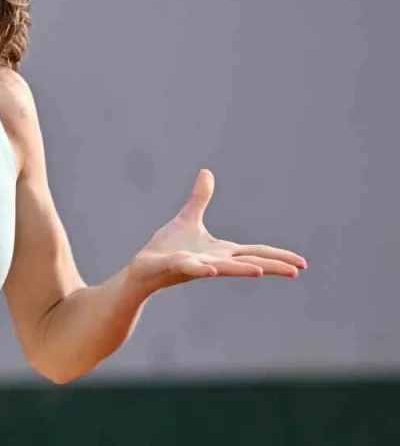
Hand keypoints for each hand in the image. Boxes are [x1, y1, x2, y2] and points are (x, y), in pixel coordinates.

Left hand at [128, 169, 307, 293]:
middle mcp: (214, 261)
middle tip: (297, 271)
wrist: (142, 268)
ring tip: (262, 272)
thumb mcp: (188, 219)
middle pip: (248, 263)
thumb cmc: (167, 248)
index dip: (278, 256)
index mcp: (221, 251)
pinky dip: (202, 269)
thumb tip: (206, 172)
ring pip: (224, 268)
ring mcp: (197, 265)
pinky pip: (192, 268)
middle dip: (272, 266)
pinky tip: (213, 270)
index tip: (302, 264)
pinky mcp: (177, 267)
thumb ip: (200, 199)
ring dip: (242, 270)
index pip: (255, 253)